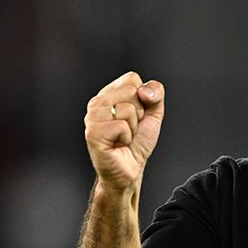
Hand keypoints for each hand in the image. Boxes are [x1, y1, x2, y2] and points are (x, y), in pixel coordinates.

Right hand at [84, 72, 165, 192]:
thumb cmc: (138, 142)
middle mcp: (96, 103)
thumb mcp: (153, 113)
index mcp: (108, 94)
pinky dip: (127, 138)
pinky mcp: (93, 133)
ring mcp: (92, 118)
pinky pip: (122, 126)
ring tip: (123, 138)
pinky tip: (118, 145)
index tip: (135, 116)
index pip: (132, 78)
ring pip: (127, 109)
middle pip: (131, 92)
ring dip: (133, 128)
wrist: (131, 169)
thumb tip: (144, 90)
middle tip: (129, 129)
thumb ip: (156, 94)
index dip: (142, 98)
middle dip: (139, 114)